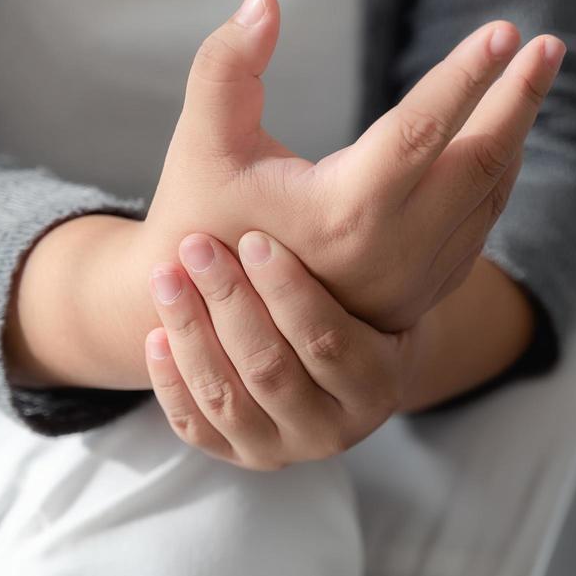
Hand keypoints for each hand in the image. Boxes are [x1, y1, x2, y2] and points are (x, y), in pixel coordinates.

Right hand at [141, 0, 564, 332]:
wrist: (211, 319)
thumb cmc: (200, 216)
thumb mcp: (202, 141)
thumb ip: (226, 66)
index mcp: (341, 212)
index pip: (422, 130)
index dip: (466, 75)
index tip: (505, 29)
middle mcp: (390, 254)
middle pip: (479, 163)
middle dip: (520, 99)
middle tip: (550, 45)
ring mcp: (411, 281)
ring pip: (488, 198)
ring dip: (515, 134)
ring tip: (530, 75)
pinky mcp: (418, 294)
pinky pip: (478, 227)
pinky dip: (497, 176)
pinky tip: (503, 136)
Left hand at [144, 230, 421, 469]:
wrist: (315, 338)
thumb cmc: (339, 283)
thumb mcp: (361, 258)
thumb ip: (367, 206)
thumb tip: (420, 121)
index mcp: (380, 380)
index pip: (327, 341)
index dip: (287, 291)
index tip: (254, 239)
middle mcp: (338, 427)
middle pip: (271, 369)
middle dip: (228, 303)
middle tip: (196, 247)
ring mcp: (284, 448)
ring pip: (227, 397)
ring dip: (189, 332)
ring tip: (166, 276)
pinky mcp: (236, 453)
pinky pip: (194, 424)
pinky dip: (171, 379)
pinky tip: (155, 333)